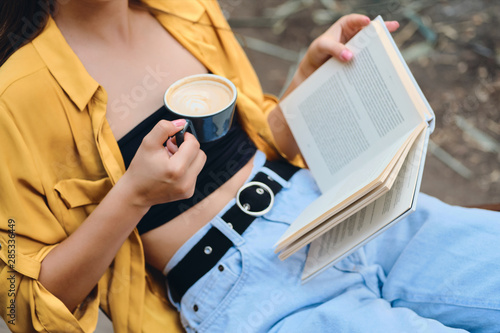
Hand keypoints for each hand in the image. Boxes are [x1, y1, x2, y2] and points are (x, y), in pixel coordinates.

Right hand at [122, 119, 205, 207]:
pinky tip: (171, 170)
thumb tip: (181, 123)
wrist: (136, 193)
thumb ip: (164, 128)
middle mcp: (185, 181)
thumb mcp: (148, 143)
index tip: (175, 138)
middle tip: (171, 148)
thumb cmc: (141, 168)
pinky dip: (186, 168)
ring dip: (187, 158)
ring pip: (199, 163)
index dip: (186, 137)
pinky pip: (194, 173)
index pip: (194, 145)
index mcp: (176, 169)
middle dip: (187, 148)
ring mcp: (188, 189)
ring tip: (170, 159)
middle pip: (200, 154)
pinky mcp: (188, 193)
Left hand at [269, 14, 398, 161]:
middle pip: (339, 30)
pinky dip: (373, 36)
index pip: (320, 47)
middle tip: (374, 27)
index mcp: (309, 66)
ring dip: (369, 27)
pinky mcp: (344, 53)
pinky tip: (390, 35)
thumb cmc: (300, 118)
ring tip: (390, 28)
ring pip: (351, 31)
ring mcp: (334, 50)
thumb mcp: (298, 125)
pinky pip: (359, 41)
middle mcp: (322, 54)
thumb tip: (313, 172)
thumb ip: (303, 140)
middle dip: (356, 25)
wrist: (294, 107)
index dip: (334, 49)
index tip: (348, 57)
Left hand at [283, 14, 398, 96]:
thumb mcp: (321, 47)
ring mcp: (356, 49)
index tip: (368, 22)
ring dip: (379, 47)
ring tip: (390, 48)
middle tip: (393, 27)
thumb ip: (334, 49)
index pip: (354, 20)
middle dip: (380, 30)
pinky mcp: (357, 61)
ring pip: (370, 46)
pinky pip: (366, 60)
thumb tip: (350, 56)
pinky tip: (380, 66)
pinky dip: (372, 62)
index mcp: (345, 26)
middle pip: (368, 32)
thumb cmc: (316, 54)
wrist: (313, 71)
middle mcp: (353, 36)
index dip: (362, 20)